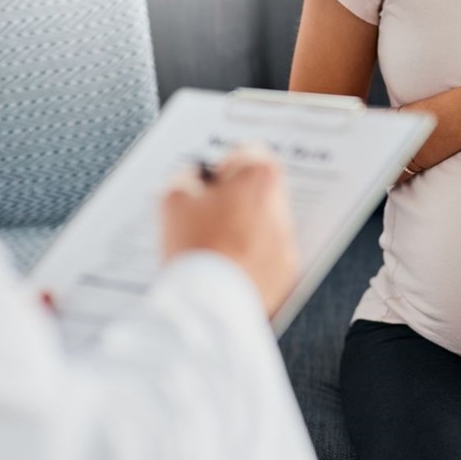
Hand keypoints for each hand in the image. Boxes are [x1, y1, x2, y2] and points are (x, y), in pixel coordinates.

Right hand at [162, 146, 298, 316]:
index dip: (224, 166)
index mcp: (258, 177)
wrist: (210, 306)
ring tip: (213, 246)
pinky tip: (225, 267)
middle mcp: (281, 207)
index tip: (210, 183)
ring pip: (265, 224)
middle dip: (236, 197)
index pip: (249, 153)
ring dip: (244, 228)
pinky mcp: (286, 273)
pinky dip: (251, 258)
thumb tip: (196, 179)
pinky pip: (268, 255)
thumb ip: (187, 177)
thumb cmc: (194, 248)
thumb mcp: (173, 198)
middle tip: (207, 214)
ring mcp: (286, 242)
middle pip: (260, 190)